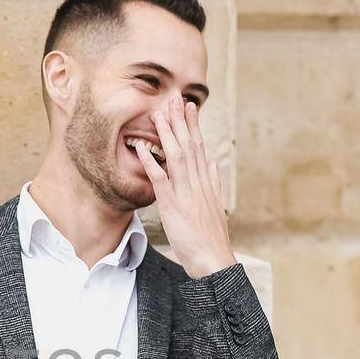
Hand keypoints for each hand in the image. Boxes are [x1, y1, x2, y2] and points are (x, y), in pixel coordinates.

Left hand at [133, 92, 236, 278]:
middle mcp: (198, 183)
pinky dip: (152, 162)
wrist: (214, 260)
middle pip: (190, 146)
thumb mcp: (216, 206)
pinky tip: (143, 148)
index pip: (201, 148)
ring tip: (161, 112)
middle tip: (175, 98)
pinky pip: (161, 180)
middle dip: (182, 121)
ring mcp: (186, 193)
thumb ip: (213, 184)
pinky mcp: (174, 206)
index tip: (190, 107)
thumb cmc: (211, 238)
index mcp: (207, 183)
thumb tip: (214, 164)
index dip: (194, 126)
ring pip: (177, 156)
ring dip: (168, 133)